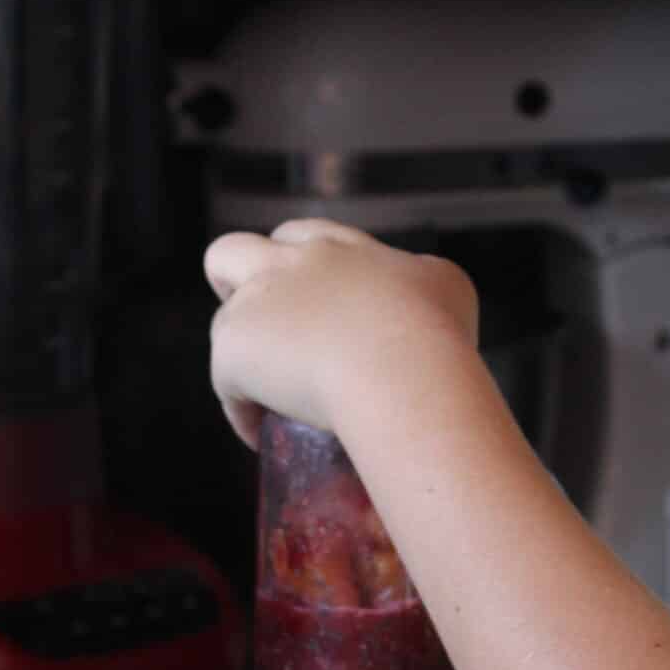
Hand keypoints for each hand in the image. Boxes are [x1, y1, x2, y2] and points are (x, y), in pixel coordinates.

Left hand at [204, 219, 479, 448]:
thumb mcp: (445, 286)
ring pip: (224, 323)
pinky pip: (227, 386)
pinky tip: (262, 434)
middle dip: (232, 281)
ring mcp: (257, 304)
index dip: (298, 265)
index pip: (301, 236)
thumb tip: (415, 307)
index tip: (315, 298)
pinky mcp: (235, 350)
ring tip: (268, 394)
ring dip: (242, 354)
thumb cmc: (433, 332)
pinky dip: (243, 411)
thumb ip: (419, 283)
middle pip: (230, 252)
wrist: (402, 371)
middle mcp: (289, 264)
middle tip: (263, 326)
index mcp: (337, 247)